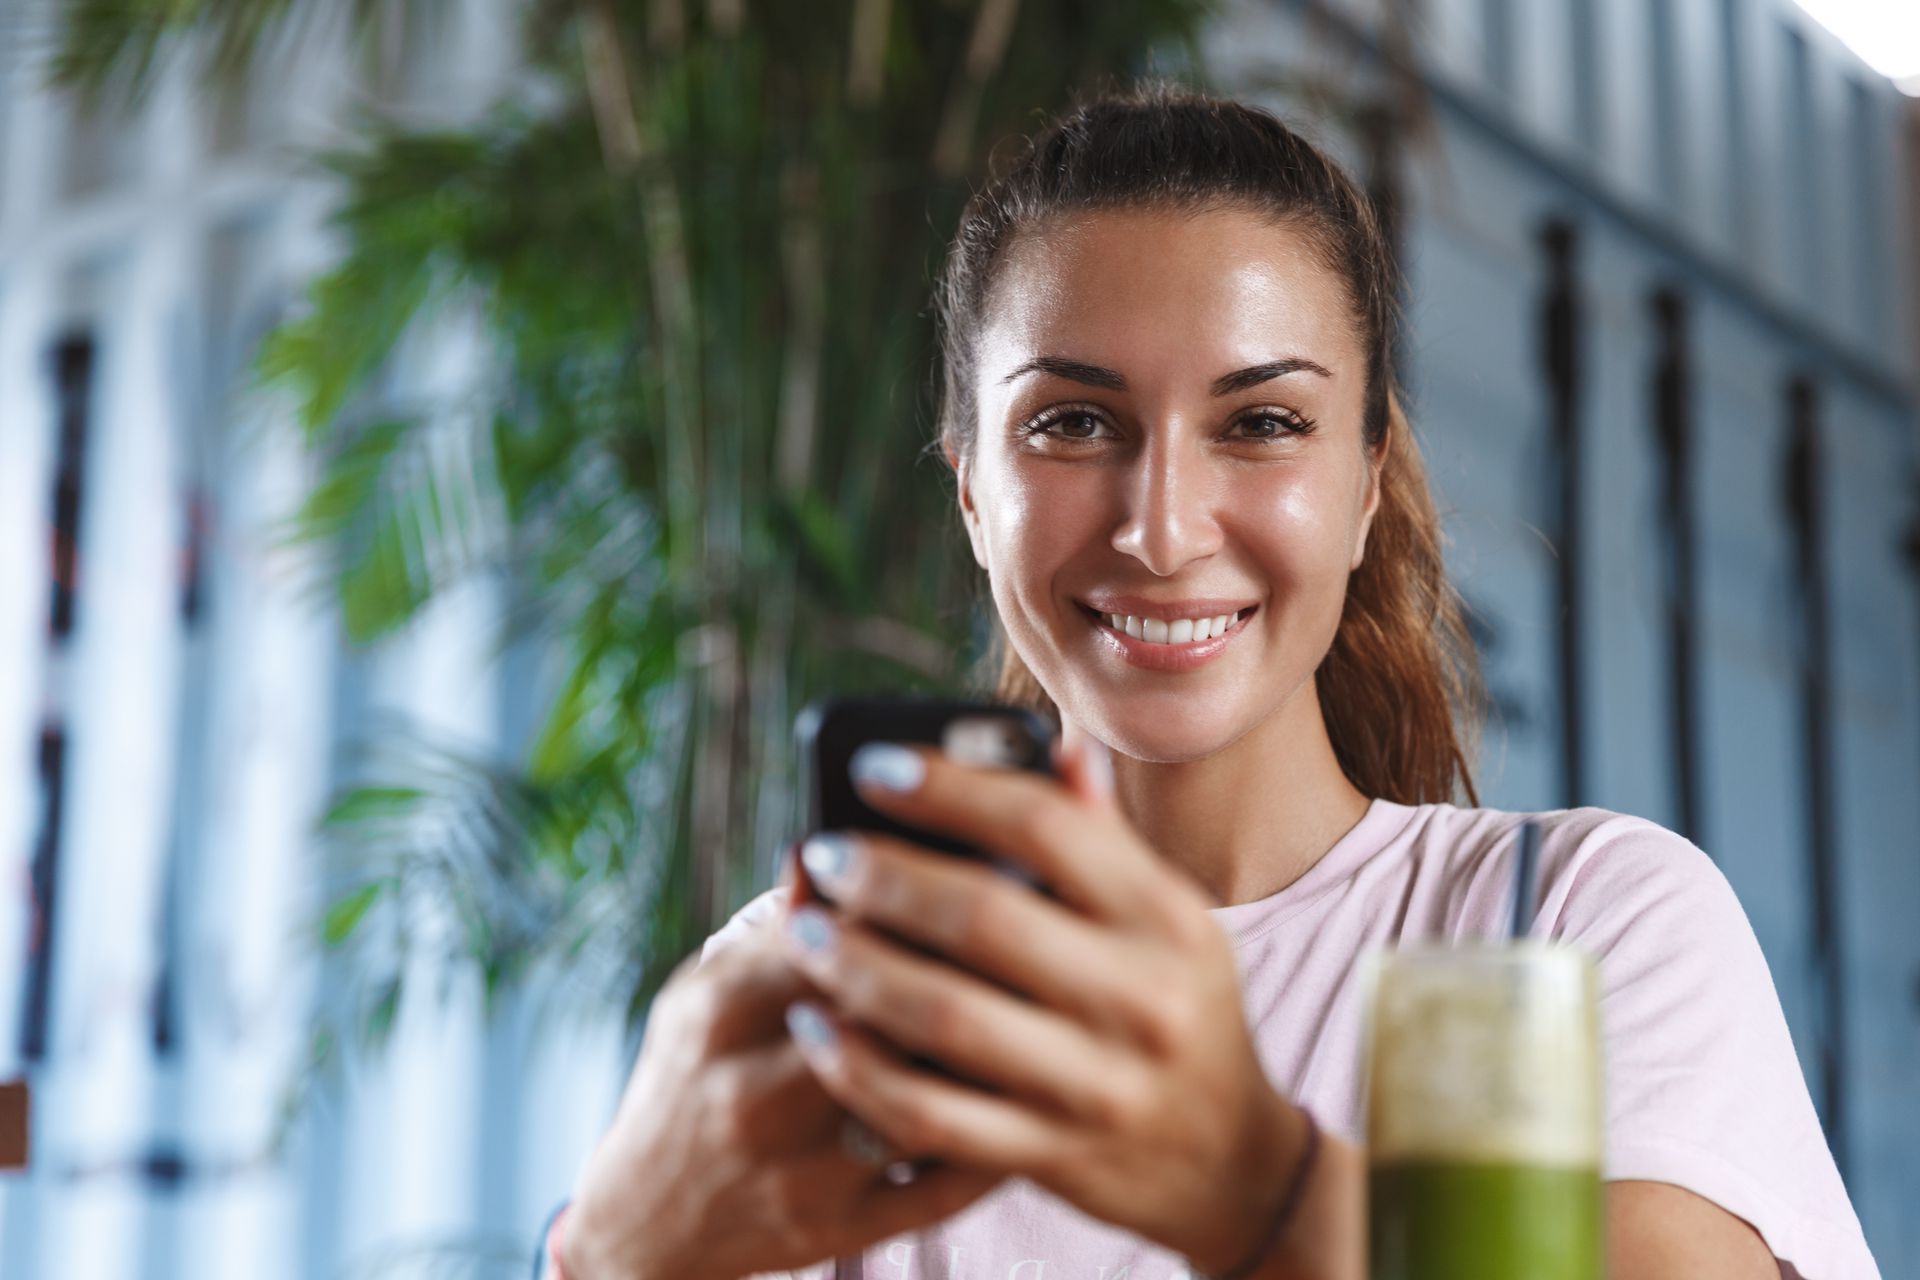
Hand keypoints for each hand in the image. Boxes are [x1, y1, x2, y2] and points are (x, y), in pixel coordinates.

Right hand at [564, 890, 1004, 1279]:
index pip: (832, 935)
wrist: (647, 1218)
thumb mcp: (707, 989)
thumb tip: (828, 846)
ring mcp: (802, 1170)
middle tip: (1030, 929)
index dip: (910, 899)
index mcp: (723, 1012)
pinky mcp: (842, 1229)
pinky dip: (997, 1138)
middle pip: (884, 1014)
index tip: (973, 865)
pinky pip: (942, 1183)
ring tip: (1037, 1006)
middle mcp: (757, 1093)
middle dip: (961, 969)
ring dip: (986, 1053)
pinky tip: (1029, 1095)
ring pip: (921, 1098)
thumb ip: (772, 923)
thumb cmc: (696, 1073)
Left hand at [777, 730, 1308, 1272]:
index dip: (950, 789)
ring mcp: (1097, 1086)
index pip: (1047, 826)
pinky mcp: (1051, 1156)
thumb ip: (1107, 840)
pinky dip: (860, 1070)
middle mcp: (1140, 997)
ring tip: (802, 932)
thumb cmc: (1179, 1008)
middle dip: (882, 878)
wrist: (1231, 1163)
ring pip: (945, 1017)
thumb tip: (1056, 747)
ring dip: (854, 966)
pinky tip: (819, 1028)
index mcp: (1165, 917)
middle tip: (822, 857)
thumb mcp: (1171, 919)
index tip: (873, 767)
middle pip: (983, 917)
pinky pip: (931, 1114)